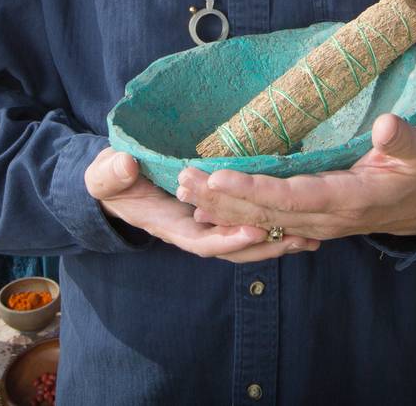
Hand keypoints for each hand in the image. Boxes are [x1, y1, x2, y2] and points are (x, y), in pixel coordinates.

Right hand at [84, 147, 317, 262]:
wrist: (114, 187)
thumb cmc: (110, 180)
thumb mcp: (105, 175)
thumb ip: (112, 173)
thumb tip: (126, 165)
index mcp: (168, 227)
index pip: (202, 242)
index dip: (228, 240)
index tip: (254, 231)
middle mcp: (192, 232)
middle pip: (233, 250)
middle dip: (266, 247)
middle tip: (299, 239)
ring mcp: (206, 227)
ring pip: (245, 243)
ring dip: (276, 242)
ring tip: (310, 238)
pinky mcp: (217, 217)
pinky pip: (247, 227)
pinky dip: (273, 228)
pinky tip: (301, 224)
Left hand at [177, 115, 415, 239]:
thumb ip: (403, 140)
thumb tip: (387, 126)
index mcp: (348, 200)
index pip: (292, 198)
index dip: (255, 190)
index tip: (221, 177)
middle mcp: (324, 219)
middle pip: (264, 213)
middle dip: (222, 198)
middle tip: (183, 179)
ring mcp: (313, 224)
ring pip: (258, 220)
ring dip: (220, 207)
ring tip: (184, 189)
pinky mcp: (306, 222)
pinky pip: (264, 223)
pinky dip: (233, 216)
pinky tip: (205, 206)